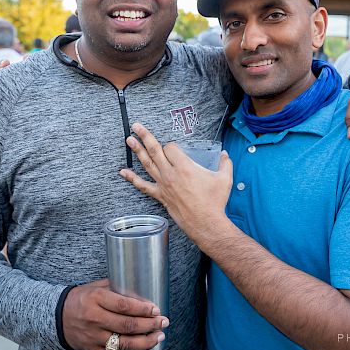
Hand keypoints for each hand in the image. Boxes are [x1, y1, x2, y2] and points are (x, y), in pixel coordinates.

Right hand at [62, 279, 168, 349]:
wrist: (56, 315)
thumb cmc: (81, 297)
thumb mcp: (97, 286)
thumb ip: (117, 288)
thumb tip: (141, 292)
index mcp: (96, 299)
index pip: (124, 305)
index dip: (142, 308)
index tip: (156, 309)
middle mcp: (94, 318)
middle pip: (126, 325)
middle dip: (149, 325)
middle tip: (163, 322)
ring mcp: (92, 337)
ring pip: (122, 344)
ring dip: (144, 342)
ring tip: (158, 337)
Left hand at [119, 123, 233, 244]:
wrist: (206, 223)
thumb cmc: (214, 201)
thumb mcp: (224, 179)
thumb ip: (225, 163)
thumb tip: (225, 155)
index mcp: (185, 167)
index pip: (171, 148)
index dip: (172, 145)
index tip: (175, 148)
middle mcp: (171, 174)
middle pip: (155, 150)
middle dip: (145, 136)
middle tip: (136, 126)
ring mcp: (163, 185)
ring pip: (147, 164)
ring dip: (137, 151)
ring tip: (129, 140)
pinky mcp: (160, 196)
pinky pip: (143, 186)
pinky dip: (132, 179)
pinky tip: (123, 172)